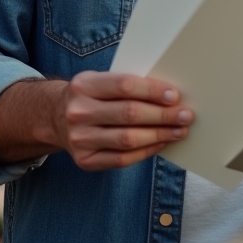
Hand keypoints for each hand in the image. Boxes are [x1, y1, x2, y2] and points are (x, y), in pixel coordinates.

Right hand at [52, 71, 192, 170]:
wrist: (56, 118)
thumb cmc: (92, 96)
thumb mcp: (101, 81)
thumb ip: (128, 86)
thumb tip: (170, 95)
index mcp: (84, 85)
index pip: (125, 86)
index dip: (152, 91)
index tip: (174, 96)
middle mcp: (78, 112)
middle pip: (129, 114)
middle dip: (162, 115)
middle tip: (185, 115)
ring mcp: (79, 139)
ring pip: (127, 139)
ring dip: (159, 135)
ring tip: (179, 131)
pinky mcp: (84, 160)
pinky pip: (121, 159)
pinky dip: (145, 151)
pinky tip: (161, 143)